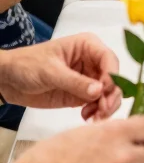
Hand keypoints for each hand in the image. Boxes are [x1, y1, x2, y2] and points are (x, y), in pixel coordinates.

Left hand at [0, 34, 120, 118]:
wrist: (9, 80)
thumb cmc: (28, 65)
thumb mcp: (51, 72)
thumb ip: (75, 82)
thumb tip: (99, 91)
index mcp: (87, 46)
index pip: (109, 59)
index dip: (112, 76)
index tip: (105, 92)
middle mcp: (92, 62)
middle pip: (113, 79)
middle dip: (111, 95)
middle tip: (103, 111)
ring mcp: (88, 79)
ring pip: (108, 93)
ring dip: (105, 106)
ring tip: (94, 117)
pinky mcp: (82, 95)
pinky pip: (97, 104)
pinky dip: (96, 112)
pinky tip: (86, 116)